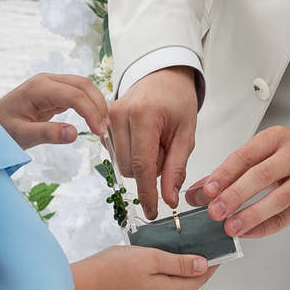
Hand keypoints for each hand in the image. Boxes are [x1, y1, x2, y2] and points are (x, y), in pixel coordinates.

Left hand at [0, 73, 104, 148]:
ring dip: (96, 104)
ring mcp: (51, 84)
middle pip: (83, 85)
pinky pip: (78, 93)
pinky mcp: (54, 91)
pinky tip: (94, 120)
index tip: (99, 132)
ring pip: (84, 87)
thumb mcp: (22, 135)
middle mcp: (47, 80)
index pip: (74, 95)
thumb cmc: (1, 129)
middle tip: (104, 130)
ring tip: (102, 126)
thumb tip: (74, 134)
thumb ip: (48, 134)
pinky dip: (89, 105)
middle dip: (98, 106)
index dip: (91, 112)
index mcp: (39, 88)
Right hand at [73, 246, 211, 289]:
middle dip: (195, 266)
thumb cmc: (114, 269)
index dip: (211, 265)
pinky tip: (156, 261)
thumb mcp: (152, 259)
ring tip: (178, 248)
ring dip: (177, 270)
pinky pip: (157, 288)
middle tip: (199, 243)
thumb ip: (180, 264)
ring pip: (170, 286)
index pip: (199, 280)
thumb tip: (204, 266)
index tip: (219, 250)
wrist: (82, 286)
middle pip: (186, 284)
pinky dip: (162, 275)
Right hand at [105, 66, 199, 213]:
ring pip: (121, 165)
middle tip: (166, 149)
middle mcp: (118, 115)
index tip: (153, 212)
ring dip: (141, 163)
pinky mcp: (102, 123)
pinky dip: (132, 154)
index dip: (148, 193)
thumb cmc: (177, 101)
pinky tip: (143, 139)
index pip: (141, 165)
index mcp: (142, 115)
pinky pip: (116, 155)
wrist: (162, 77)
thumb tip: (169, 198)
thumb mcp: (186, 133)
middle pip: (129, 169)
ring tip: (155, 141)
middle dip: (150, 170)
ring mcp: (106, 118)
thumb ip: (177, 167)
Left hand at [185, 127, 289, 240]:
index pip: (245, 155)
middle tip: (215, 211)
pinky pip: (285, 217)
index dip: (224, 174)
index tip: (206, 190)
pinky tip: (249, 232)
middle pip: (260, 176)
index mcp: (275, 139)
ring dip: (250, 215)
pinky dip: (265, 226)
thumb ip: (234, 169)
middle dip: (234, 195)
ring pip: (276, 199)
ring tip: (231, 227)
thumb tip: (200, 190)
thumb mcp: (266, 151)